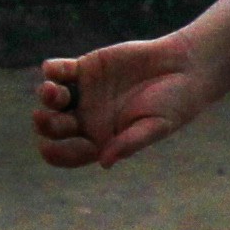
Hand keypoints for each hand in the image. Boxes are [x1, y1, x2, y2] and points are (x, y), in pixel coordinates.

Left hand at [37, 34, 222, 168]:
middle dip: (45, 125)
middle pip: (54, 127)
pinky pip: (59, 71)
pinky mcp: (85, 68)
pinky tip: (55, 71)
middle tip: (43, 117)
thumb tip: (105, 163)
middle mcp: (88, 118)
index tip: (48, 147)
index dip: (55, 153)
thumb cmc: (176, 103)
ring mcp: (84, 93)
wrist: (185, 67)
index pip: (69, 153)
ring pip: (52, 99)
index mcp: (102, 139)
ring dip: (46, 96)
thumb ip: (130, 142)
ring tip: (52, 91)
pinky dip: (52, 70)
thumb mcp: (157, 126)